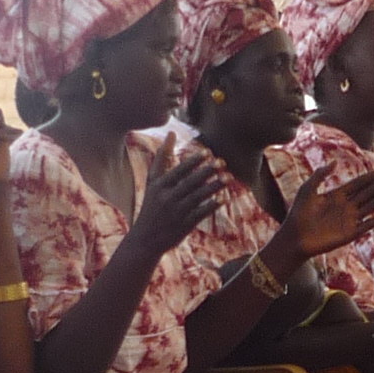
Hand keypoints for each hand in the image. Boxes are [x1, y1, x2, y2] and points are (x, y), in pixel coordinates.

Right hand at [128, 135, 225, 257]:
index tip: (207, 152)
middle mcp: (167, 198)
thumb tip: (171, 133)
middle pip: (189, 183)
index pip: (178, 171)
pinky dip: (211, 206)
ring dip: (213, 187)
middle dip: (206, 172)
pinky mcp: (184, 225)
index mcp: (159, 186)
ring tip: (228, 177)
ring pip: (197, 197)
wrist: (145, 239)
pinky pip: (200, 214)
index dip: (193, 162)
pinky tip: (223, 198)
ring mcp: (176, 212)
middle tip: (222, 162)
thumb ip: (162, 157)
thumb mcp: (153, 181)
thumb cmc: (151, 205)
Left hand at [284, 164, 373, 256]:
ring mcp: (350, 219)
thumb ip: (320, 175)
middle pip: (371, 192)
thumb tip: (334, 161)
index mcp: (338, 195)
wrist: (294, 238)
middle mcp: (347, 206)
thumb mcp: (307, 189)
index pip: (360, 182)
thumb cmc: (298, 214)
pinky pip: (369, 224)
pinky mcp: (351, 233)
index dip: (373, 175)